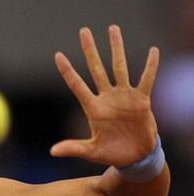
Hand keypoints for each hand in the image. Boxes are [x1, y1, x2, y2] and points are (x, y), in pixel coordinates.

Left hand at [50, 25, 159, 167]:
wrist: (135, 157)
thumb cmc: (111, 153)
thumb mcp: (91, 151)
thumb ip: (73, 148)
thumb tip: (52, 152)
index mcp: (93, 109)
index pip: (76, 85)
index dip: (67, 70)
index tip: (58, 55)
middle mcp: (106, 98)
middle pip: (96, 69)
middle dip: (90, 50)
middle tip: (84, 31)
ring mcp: (123, 97)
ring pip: (119, 67)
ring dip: (117, 49)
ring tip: (113, 29)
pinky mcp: (141, 100)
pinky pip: (146, 80)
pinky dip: (150, 67)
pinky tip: (153, 51)